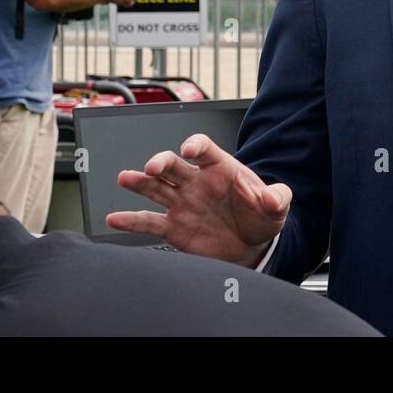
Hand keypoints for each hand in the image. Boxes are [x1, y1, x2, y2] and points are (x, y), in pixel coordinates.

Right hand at [107, 134, 290, 267]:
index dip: (196, 146)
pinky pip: (148, 221)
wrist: (251, 246)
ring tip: (124, 178)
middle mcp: (195, 182)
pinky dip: (130, 221)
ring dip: (139, 182)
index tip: (190, 150)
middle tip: (151, 167)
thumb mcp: (276, 207)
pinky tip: (115, 218)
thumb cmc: (261, 218)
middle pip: (173, 165)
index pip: (205, 149)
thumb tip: (273, 197)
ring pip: (156, 188)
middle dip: (161, 163)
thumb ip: (277, 198)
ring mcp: (181, 203)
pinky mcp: (173, 227)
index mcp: (220, 168)